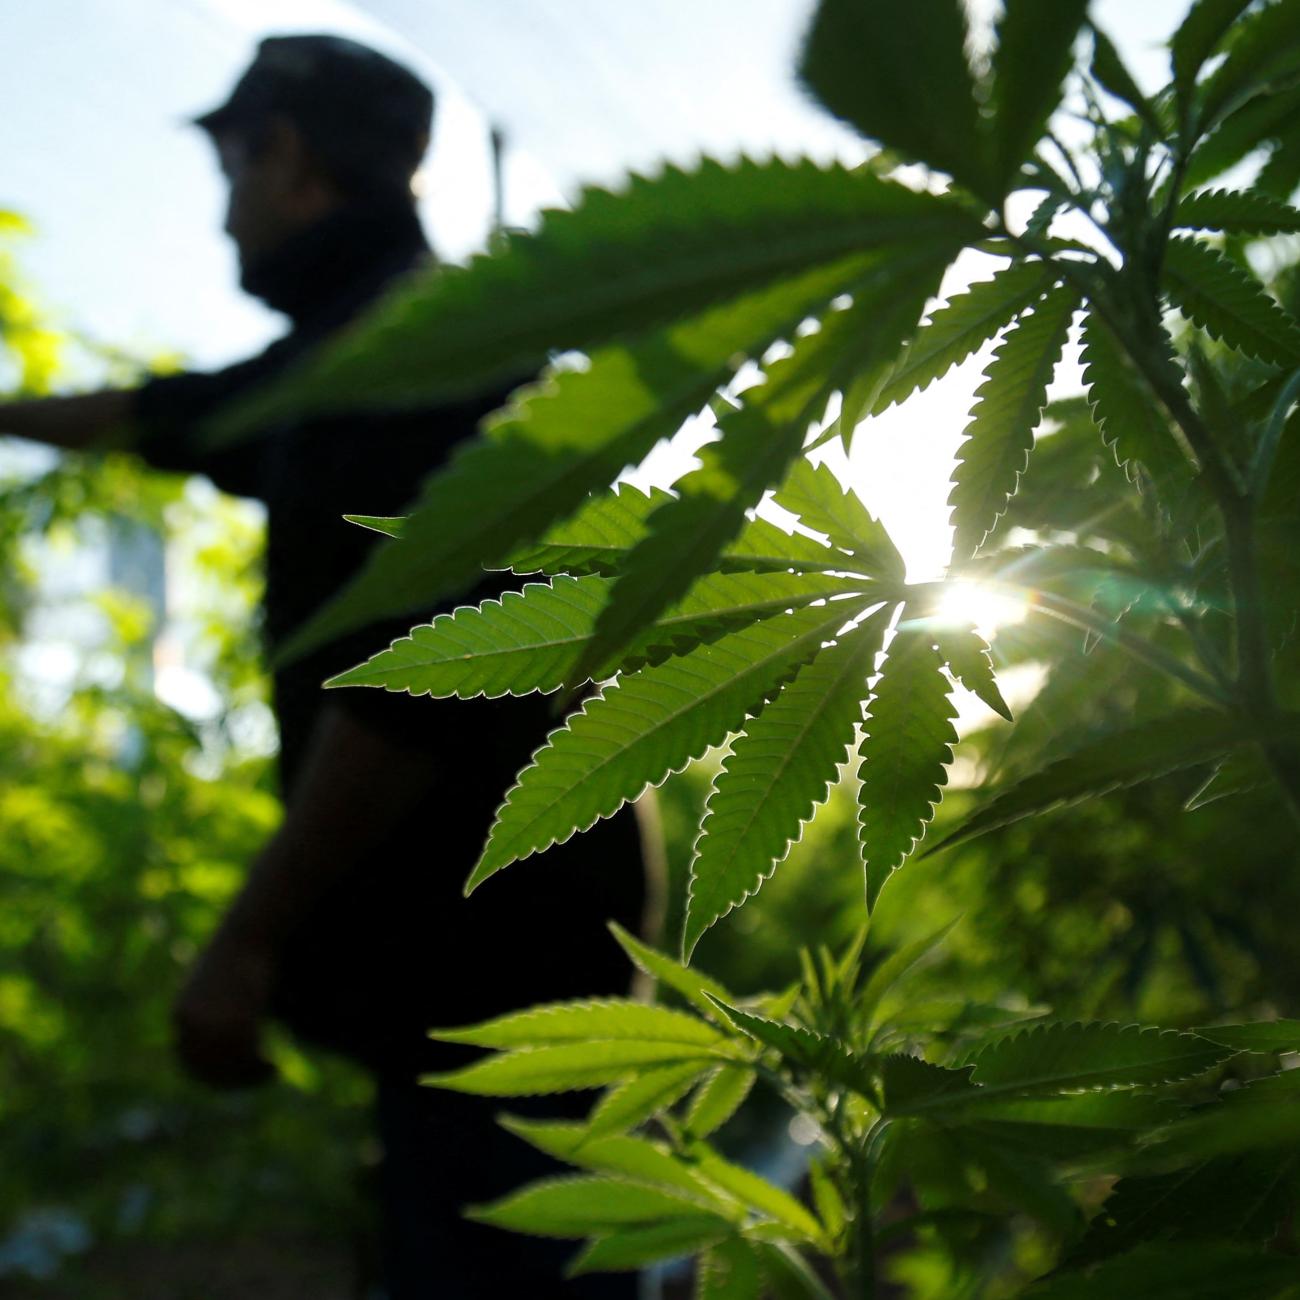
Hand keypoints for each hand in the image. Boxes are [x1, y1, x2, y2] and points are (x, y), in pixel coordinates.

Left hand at [173, 925, 276, 1088]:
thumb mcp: (222, 985)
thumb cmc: (241, 955)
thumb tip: (226, 1036)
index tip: (235, 1078)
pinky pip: (244, 1056)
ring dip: (248, 1077)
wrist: (249, 931)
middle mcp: (190, 1021)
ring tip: (269, 1070)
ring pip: (226, 1066)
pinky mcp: (234, 1016)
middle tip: (257, 1076)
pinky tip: (274, 1064)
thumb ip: (218, 1009)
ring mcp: (211, 1019)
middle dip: (231, 1080)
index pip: (188, 1063)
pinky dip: (258, 1069)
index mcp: (182, 1013)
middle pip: (206, 1068)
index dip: (211, 1076)